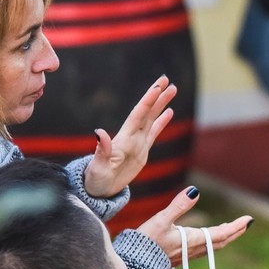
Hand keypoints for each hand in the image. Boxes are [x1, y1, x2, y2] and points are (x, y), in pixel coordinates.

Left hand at [82, 76, 177, 197]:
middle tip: (166, 79)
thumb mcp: (98, 166)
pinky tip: (169, 112)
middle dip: (156, 95)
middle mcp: (131, 137)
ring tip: (172, 89)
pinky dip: (162, 121)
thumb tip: (99, 132)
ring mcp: (137, 143)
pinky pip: (154, 132)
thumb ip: (101, 149)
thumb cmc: (96, 179)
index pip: (138, 115)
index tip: (157, 87)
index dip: (148, 101)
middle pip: (147, 112)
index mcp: (124, 139)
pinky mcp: (141, 151)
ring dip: (161, 104)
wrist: (97, 190)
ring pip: (152, 118)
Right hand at [136, 186, 253, 259]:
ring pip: (214, 246)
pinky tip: (211, 237)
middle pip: (222, 241)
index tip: (250, 219)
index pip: (222, 233)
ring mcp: (189, 254)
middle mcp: (195, 249)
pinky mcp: (183, 257)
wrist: (134, 265)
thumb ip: (178, 205)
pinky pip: (205, 249)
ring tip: (234, 228)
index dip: (237, 227)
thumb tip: (194, 191)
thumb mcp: (161, 220)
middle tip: (247, 222)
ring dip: (226, 236)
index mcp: (193, 239)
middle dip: (236, 231)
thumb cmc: (146, 242)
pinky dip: (214, 241)